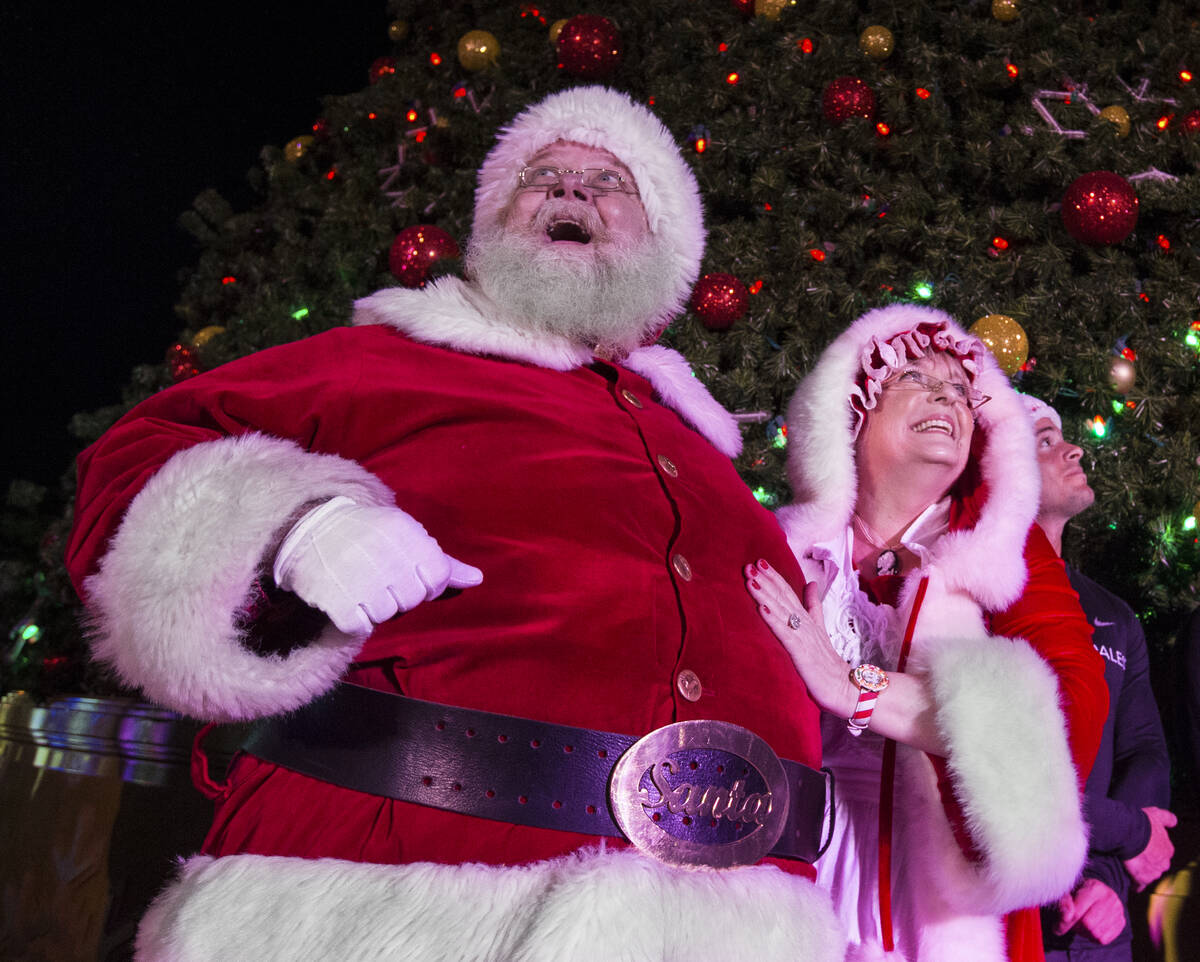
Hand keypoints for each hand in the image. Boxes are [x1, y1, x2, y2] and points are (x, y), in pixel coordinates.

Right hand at [273, 497, 482, 635]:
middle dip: (399, 595)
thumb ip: (442, 561)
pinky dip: (354, 620)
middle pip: (412, 599)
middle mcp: (384, 553)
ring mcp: (358, 576)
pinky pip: (359, 625)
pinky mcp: (334, 596)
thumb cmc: (367, 534)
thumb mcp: (405, 536)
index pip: (437, 577)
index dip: (426, 584)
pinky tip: (346, 600)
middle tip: (379, 580)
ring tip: (360, 586)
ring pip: (386, 614)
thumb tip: (478, 580)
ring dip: (375, 608)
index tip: (407, 576)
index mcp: (406, 533)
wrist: (310, 528)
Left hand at [744, 559, 854, 715]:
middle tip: (750, 564)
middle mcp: (804, 624)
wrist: (845, 687)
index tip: (759, 561)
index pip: (788, 593)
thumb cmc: (827, 661)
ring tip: (751, 579)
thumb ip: (813, 606)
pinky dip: (773, 620)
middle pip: (783, 598)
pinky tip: (761, 608)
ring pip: (781, 611)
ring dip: (765, 594)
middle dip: (766, 580)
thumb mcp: (819, 628)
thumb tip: (811, 583)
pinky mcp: (800, 652)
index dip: (774, 577)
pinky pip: (785, 633)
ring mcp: (803, 637)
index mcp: (806, 619)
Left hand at [1054, 878, 1126, 944]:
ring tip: (1081, 924)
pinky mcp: (1122, 922)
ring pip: (1096, 934)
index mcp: (1095, 888)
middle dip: (1076, 927)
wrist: (1098, 891)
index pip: (1077, 912)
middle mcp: (1110, 898)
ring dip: (1084, 933)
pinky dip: (1094, 937)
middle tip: (1072, 922)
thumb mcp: (1068, 892)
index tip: (1056, 928)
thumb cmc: (1079, 892)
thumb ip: (1064, 903)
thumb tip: (1066, 917)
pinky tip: (1091, 928)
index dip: (1064, 923)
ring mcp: (1118, 911)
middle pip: (1088, 925)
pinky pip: (1104, 939)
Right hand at [1123, 806, 1176, 889]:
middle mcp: (1164, 863)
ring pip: (1149, 875)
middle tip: (1136, 855)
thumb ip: (1167, 819)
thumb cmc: (1141, 823)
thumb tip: (1174, 821)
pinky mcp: (1142, 879)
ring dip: (1142, 872)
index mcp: (1168, 849)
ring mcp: (1154, 872)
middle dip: (1149, 862)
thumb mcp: (1156, 815)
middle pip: (1157, 865)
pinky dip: (1135, 883)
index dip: (1153, 850)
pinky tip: (1129, 879)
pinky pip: (1139, 885)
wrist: (1127, 832)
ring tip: (1130, 866)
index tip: (1144, 847)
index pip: (1163, 853)